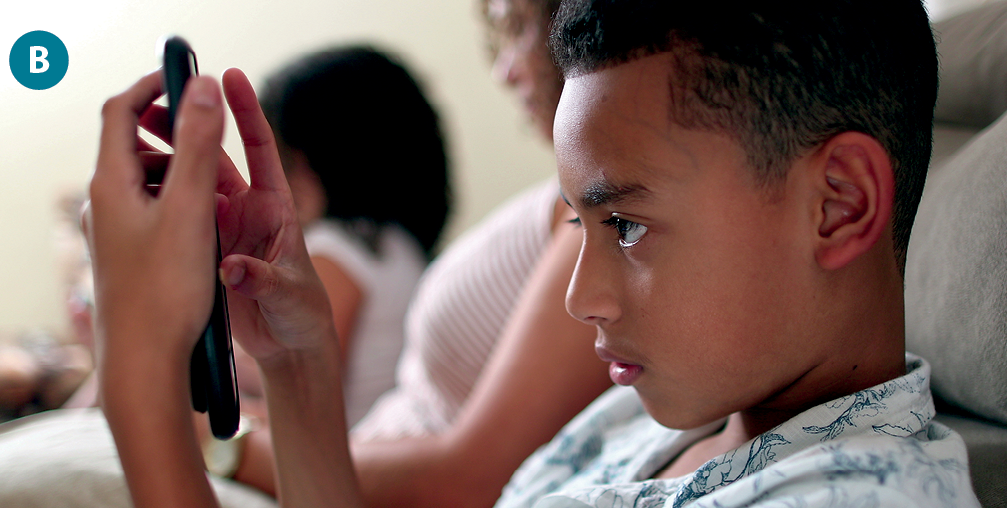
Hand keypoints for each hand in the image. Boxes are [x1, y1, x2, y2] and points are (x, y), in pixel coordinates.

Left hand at [85, 70, 225, 507]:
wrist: (146, 362)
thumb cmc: (166, 291)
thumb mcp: (191, 210)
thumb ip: (198, 145)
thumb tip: (202, 85)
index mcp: (111, 184)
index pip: (120, 110)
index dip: (154, 85)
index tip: (189, 78)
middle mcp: (105, 204)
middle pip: (132, 142)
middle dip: (174, 128)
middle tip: (211, 129)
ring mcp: (114, 231)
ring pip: (145, 178)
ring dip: (181, 168)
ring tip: (217, 186)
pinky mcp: (129, 254)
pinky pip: (153, 209)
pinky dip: (180, 200)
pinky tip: (207, 225)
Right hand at [135, 68, 336, 362]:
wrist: (290, 347)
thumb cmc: (303, 315)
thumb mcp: (288, 295)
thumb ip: (262, 280)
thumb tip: (230, 268)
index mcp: (276, 209)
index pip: (262, 151)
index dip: (248, 113)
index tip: (230, 78)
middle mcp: (248, 213)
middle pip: (215, 161)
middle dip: (190, 129)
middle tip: (155, 102)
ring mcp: (225, 231)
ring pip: (191, 186)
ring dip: (168, 161)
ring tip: (134, 136)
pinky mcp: (205, 252)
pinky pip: (179, 219)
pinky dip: (160, 202)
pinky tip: (132, 187)